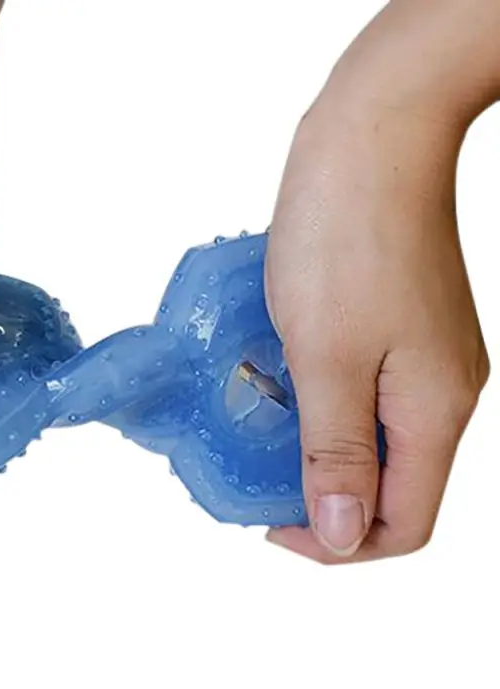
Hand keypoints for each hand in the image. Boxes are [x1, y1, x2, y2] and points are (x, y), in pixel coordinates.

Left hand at [264, 95, 489, 563]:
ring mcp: (422, 361)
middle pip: (388, 487)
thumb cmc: (347, 236)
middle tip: (255, 475)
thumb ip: (335, 451)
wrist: (373, 136)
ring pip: (371, 439)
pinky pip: (362, 393)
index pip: (403, 524)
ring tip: (258, 432)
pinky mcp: (398, 329)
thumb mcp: (327, 356)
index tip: (271, 525)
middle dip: (320, 496)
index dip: (336, 544)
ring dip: (314, 448)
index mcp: (433, 412)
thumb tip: (343, 535)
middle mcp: (440, 395)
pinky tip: (277, 384)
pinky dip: (319, 403)